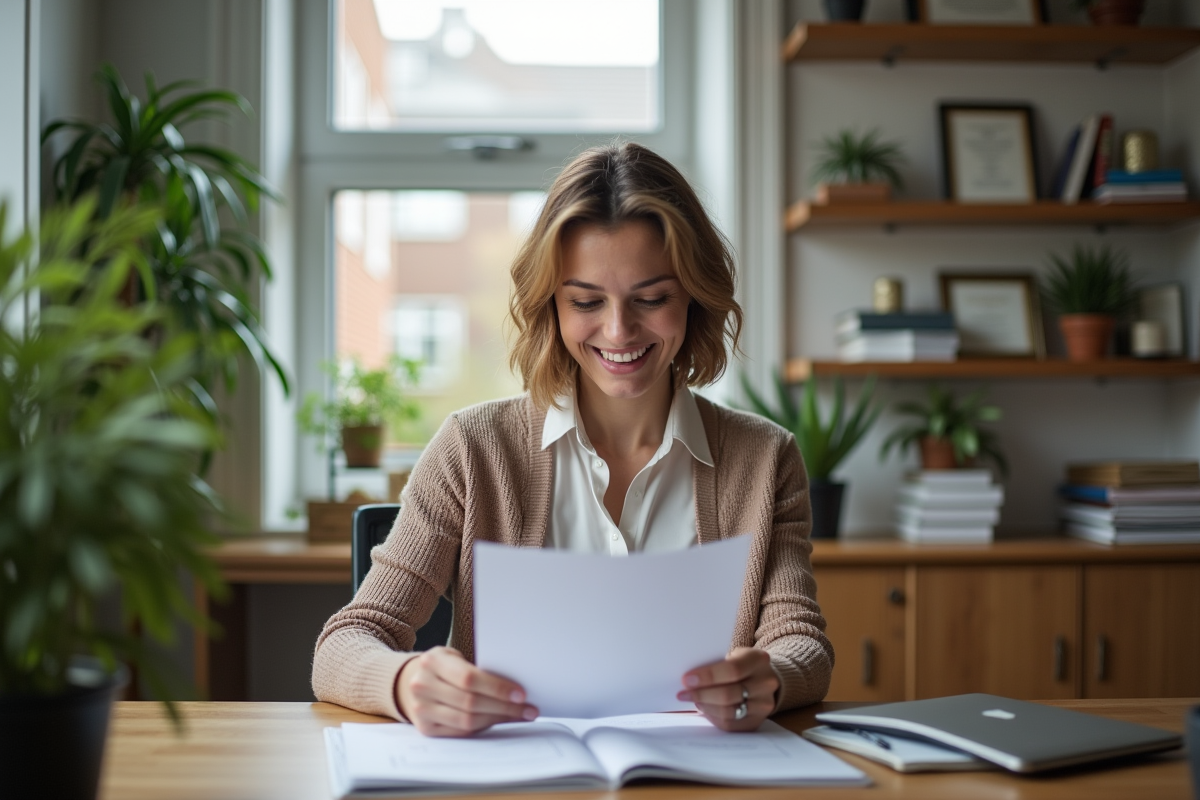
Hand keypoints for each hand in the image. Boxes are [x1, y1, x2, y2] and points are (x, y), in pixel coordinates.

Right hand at [396, 646, 537, 735]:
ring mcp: (421, 709)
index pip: (469, 678)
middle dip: (504, 707)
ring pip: (467, 720)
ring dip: (498, 719)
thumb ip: (476, 669)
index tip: (520, 693)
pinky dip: (484, 727)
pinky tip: (499, 720)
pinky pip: (461, 732)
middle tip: (529, 709)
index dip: (496, 687)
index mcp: (432, 661)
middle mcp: (422, 686)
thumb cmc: (442, 667)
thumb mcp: (453, 657)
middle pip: (470, 702)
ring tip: (520, 715)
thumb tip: (514, 687)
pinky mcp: (425, 728)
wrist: (409, 680)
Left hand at [677, 647, 778, 730]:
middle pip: (729, 693)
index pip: (732, 669)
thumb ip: (715, 663)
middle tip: (683, 694)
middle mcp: (766, 683)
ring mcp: (764, 704)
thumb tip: (688, 678)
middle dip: (702, 694)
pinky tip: (704, 709)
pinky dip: (713, 717)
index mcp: (758, 660)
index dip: (708, 676)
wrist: (762, 678)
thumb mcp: (733, 655)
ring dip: (705, 706)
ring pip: (728, 711)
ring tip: (693, 700)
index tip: (686, 679)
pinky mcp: (757, 721)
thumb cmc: (740, 664)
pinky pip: (730, 724)